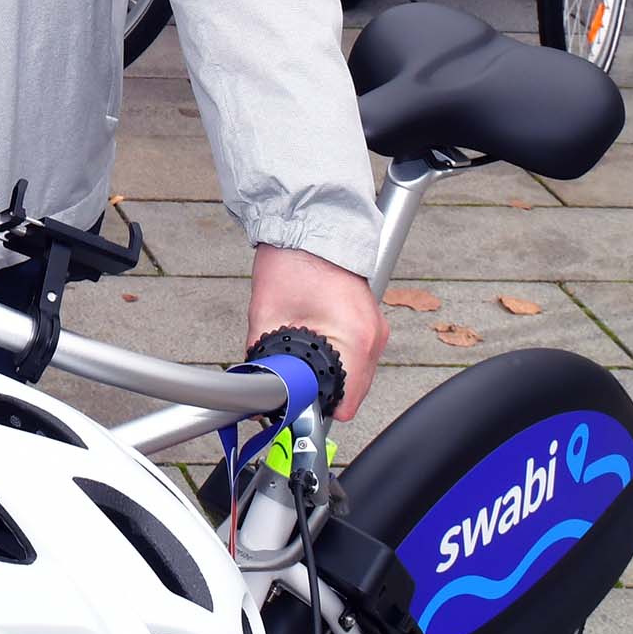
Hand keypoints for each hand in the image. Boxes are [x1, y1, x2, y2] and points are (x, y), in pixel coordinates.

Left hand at [247, 244, 387, 415]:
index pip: (346, 404)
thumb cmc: (291, 260)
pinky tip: (313, 351)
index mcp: (355, 338)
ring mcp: (375, 328)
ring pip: (356, 375)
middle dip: (320, 394)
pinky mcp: (368, 320)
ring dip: (329, 377)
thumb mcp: (267, 317)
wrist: (306, 223)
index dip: (315, 411)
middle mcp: (373, 336)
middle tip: (290, 389)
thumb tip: (257, 388)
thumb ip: (264, 359)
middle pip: (352, 392)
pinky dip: (336, 360)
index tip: (294, 408)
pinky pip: (356, 355)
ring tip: (300, 368)